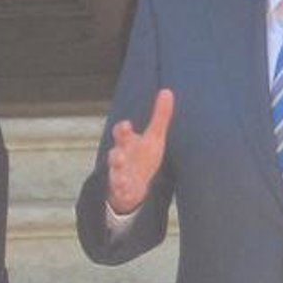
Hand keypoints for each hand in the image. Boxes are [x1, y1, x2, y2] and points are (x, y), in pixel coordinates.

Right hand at [106, 87, 174, 215]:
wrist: (132, 185)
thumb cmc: (142, 157)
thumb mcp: (154, 137)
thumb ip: (160, 116)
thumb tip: (167, 91)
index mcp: (127, 143)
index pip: (121, 134)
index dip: (122, 130)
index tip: (127, 125)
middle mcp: (121, 157)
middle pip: (115, 153)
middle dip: (116, 152)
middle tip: (118, 153)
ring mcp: (119, 174)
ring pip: (115, 173)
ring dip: (117, 173)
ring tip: (120, 175)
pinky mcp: (122, 190)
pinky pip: (120, 191)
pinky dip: (122, 191)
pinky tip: (126, 192)